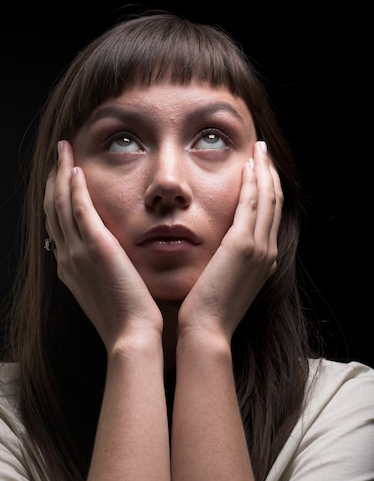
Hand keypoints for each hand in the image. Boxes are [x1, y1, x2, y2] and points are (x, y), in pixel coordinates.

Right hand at [43, 140, 162, 353]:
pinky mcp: (95, 247)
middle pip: (53, 208)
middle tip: (60, 154)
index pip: (57, 224)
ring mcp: (77, 252)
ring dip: (61, 173)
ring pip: (61, 203)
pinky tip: (76, 169)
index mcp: (70, 267)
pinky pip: (79, 210)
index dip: (57, 198)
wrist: (132, 336)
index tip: (64, 178)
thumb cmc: (129, 318)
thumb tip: (112, 258)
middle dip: (54, 178)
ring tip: (64, 150)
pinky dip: (75, 187)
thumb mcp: (109, 290)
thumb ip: (105, 270)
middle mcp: (67, 257)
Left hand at [178, 140, 282, 344]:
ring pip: (267, 199)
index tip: (260, 169)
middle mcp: (268, 252)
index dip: (267, 190)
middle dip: (270, 174)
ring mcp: (259, 248)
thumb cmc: (205, 310)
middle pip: (274, 203)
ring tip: (259, 149)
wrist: (205, 331)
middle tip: (263, 151)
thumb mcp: (222, 281)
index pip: (270, 216)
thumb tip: (217, 250)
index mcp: (264, 261)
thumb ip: (226, 262)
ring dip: (264, 171)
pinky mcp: (243, 245)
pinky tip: (247, 165)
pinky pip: (252, 204)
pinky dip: (252, 182)